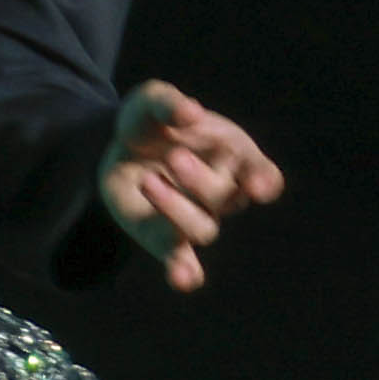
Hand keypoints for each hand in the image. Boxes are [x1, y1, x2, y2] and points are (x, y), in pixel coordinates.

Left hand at [99, 79, 282, 291]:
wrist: (114, 150)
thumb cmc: (148, 124)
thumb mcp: (149, 101)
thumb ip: (167, 101)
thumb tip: (191, 112)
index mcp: (232, 156)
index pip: (263, 175)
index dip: (264, 182)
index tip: (258, 186)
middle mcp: (223, 191)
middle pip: (226, 197)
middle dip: (200, 180)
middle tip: (174, 157)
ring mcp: (197, 217)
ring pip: (204, 229)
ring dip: (176, 208)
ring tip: (147, 181)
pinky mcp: (167, 240)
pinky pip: (185, 263)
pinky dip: (185, 273)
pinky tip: (180, 278)